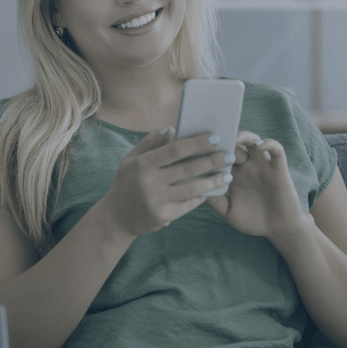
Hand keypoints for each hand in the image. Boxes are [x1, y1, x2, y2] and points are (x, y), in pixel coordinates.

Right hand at [98, 126, 233, 238]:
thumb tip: (172, 129)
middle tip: (229, 155)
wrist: (116, 218)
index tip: (215, 137)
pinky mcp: (163, 216)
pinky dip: (202, 196)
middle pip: (188, 168)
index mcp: (142, 164)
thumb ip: (150, 143)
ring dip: (213, 181)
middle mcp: (149, 182)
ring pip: (192, 188)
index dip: (197, 143)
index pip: (175, 150)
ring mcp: (157, 201)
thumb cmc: (127, 183)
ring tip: (227, 176)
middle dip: (212, 161)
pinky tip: (212, 190)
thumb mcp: (131, 160)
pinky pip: (188, 204)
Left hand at [204, 131, 307, 239]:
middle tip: (215, 137)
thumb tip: (194, 186)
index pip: (218, 155)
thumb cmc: (253, 221)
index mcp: (232, 175)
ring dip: (244, 136)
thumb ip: (214, 199)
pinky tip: (260, 146)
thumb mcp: (228, 211)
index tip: (198, 144)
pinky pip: (276, 150)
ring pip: (253, 141)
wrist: (278, 229)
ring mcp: (262, 166)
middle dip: (224, 138)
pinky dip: (269, 144)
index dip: (209, 149)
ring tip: (235, 138)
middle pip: (233, 144)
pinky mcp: (278, 169)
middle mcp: (246, 167)